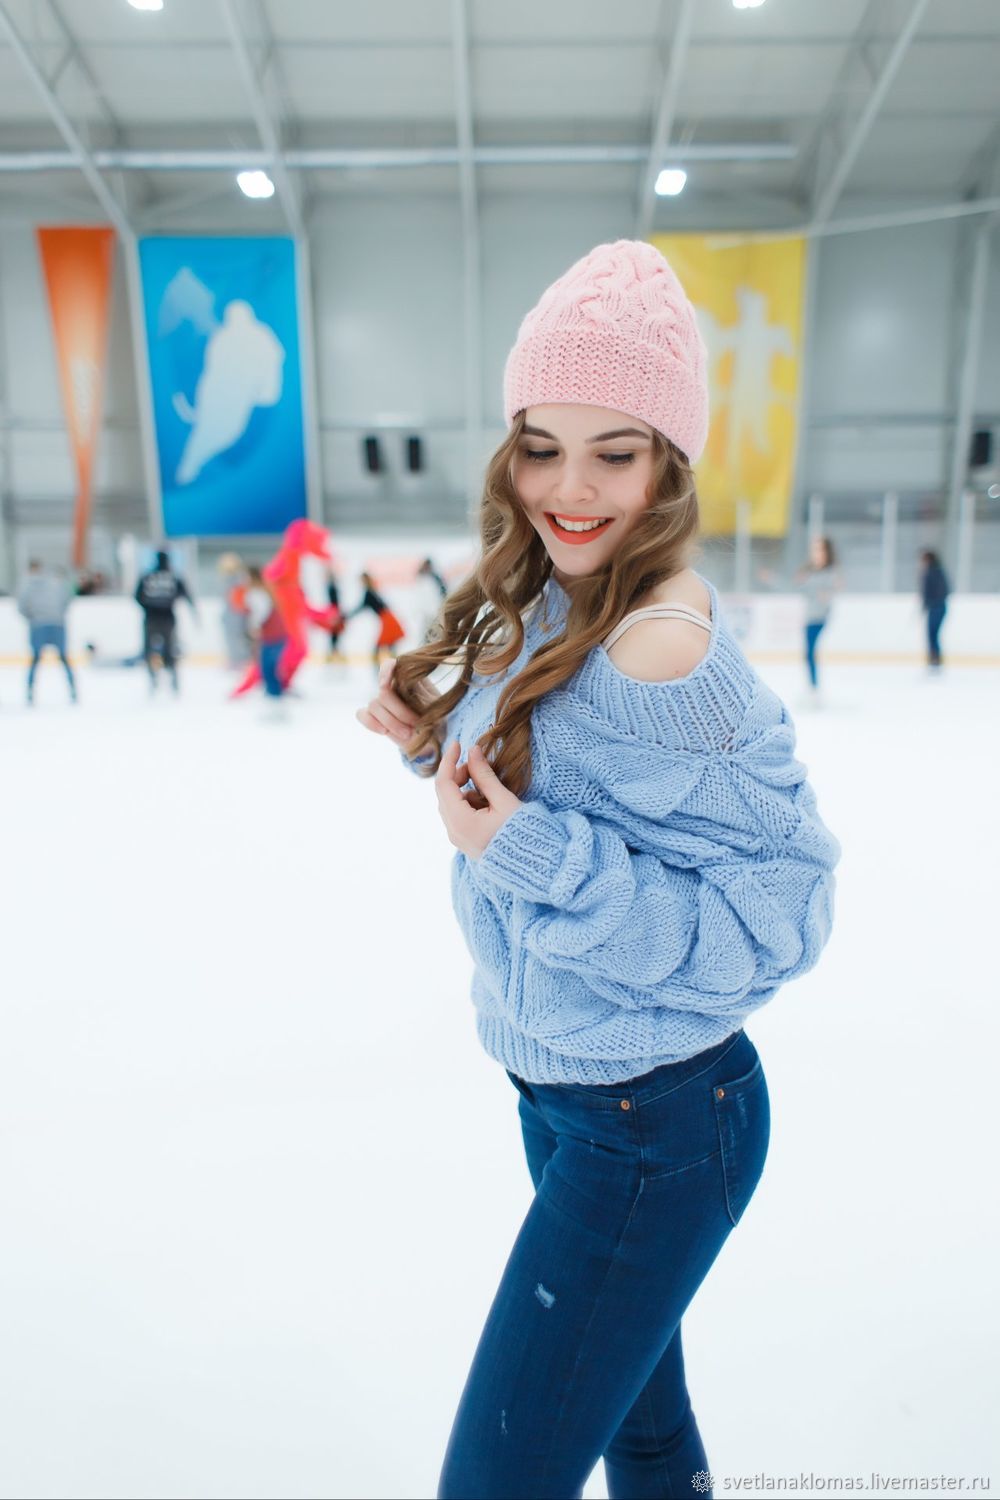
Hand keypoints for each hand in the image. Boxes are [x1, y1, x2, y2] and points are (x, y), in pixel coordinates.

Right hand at [355, 658, 439, 749]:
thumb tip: (412, 684)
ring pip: (374, 705)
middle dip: (399, 712)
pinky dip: (372, 724)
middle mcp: (392, 687)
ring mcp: (381, 701)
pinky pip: (362, 714)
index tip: (385, 684)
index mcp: (408, 678)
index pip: (390, 665)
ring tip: (408, 733)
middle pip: (384, 693)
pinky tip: (384, 732)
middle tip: (416, 724)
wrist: (434, 739)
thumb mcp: (438, 705)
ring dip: (391, 722)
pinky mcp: (373, 716)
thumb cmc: (439, 719)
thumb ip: (424, 693)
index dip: (385, 671)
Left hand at [434, 740, 521, 860]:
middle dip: (457, 774)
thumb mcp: (504, 801)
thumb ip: (485, 776)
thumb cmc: (522, 833)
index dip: (448, 760)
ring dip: (462, 788)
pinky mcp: (464, 840)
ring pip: (450, 803)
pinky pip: (457, 814)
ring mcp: (457, 838)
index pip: (443, 784)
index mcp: (461, 822)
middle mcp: (453, 831)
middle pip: (444, 793)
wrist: (531, 866)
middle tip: (478, 764)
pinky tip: (486, 801)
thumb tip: (473, 751)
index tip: (459, 744)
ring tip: (486, 785)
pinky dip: (467, 801)